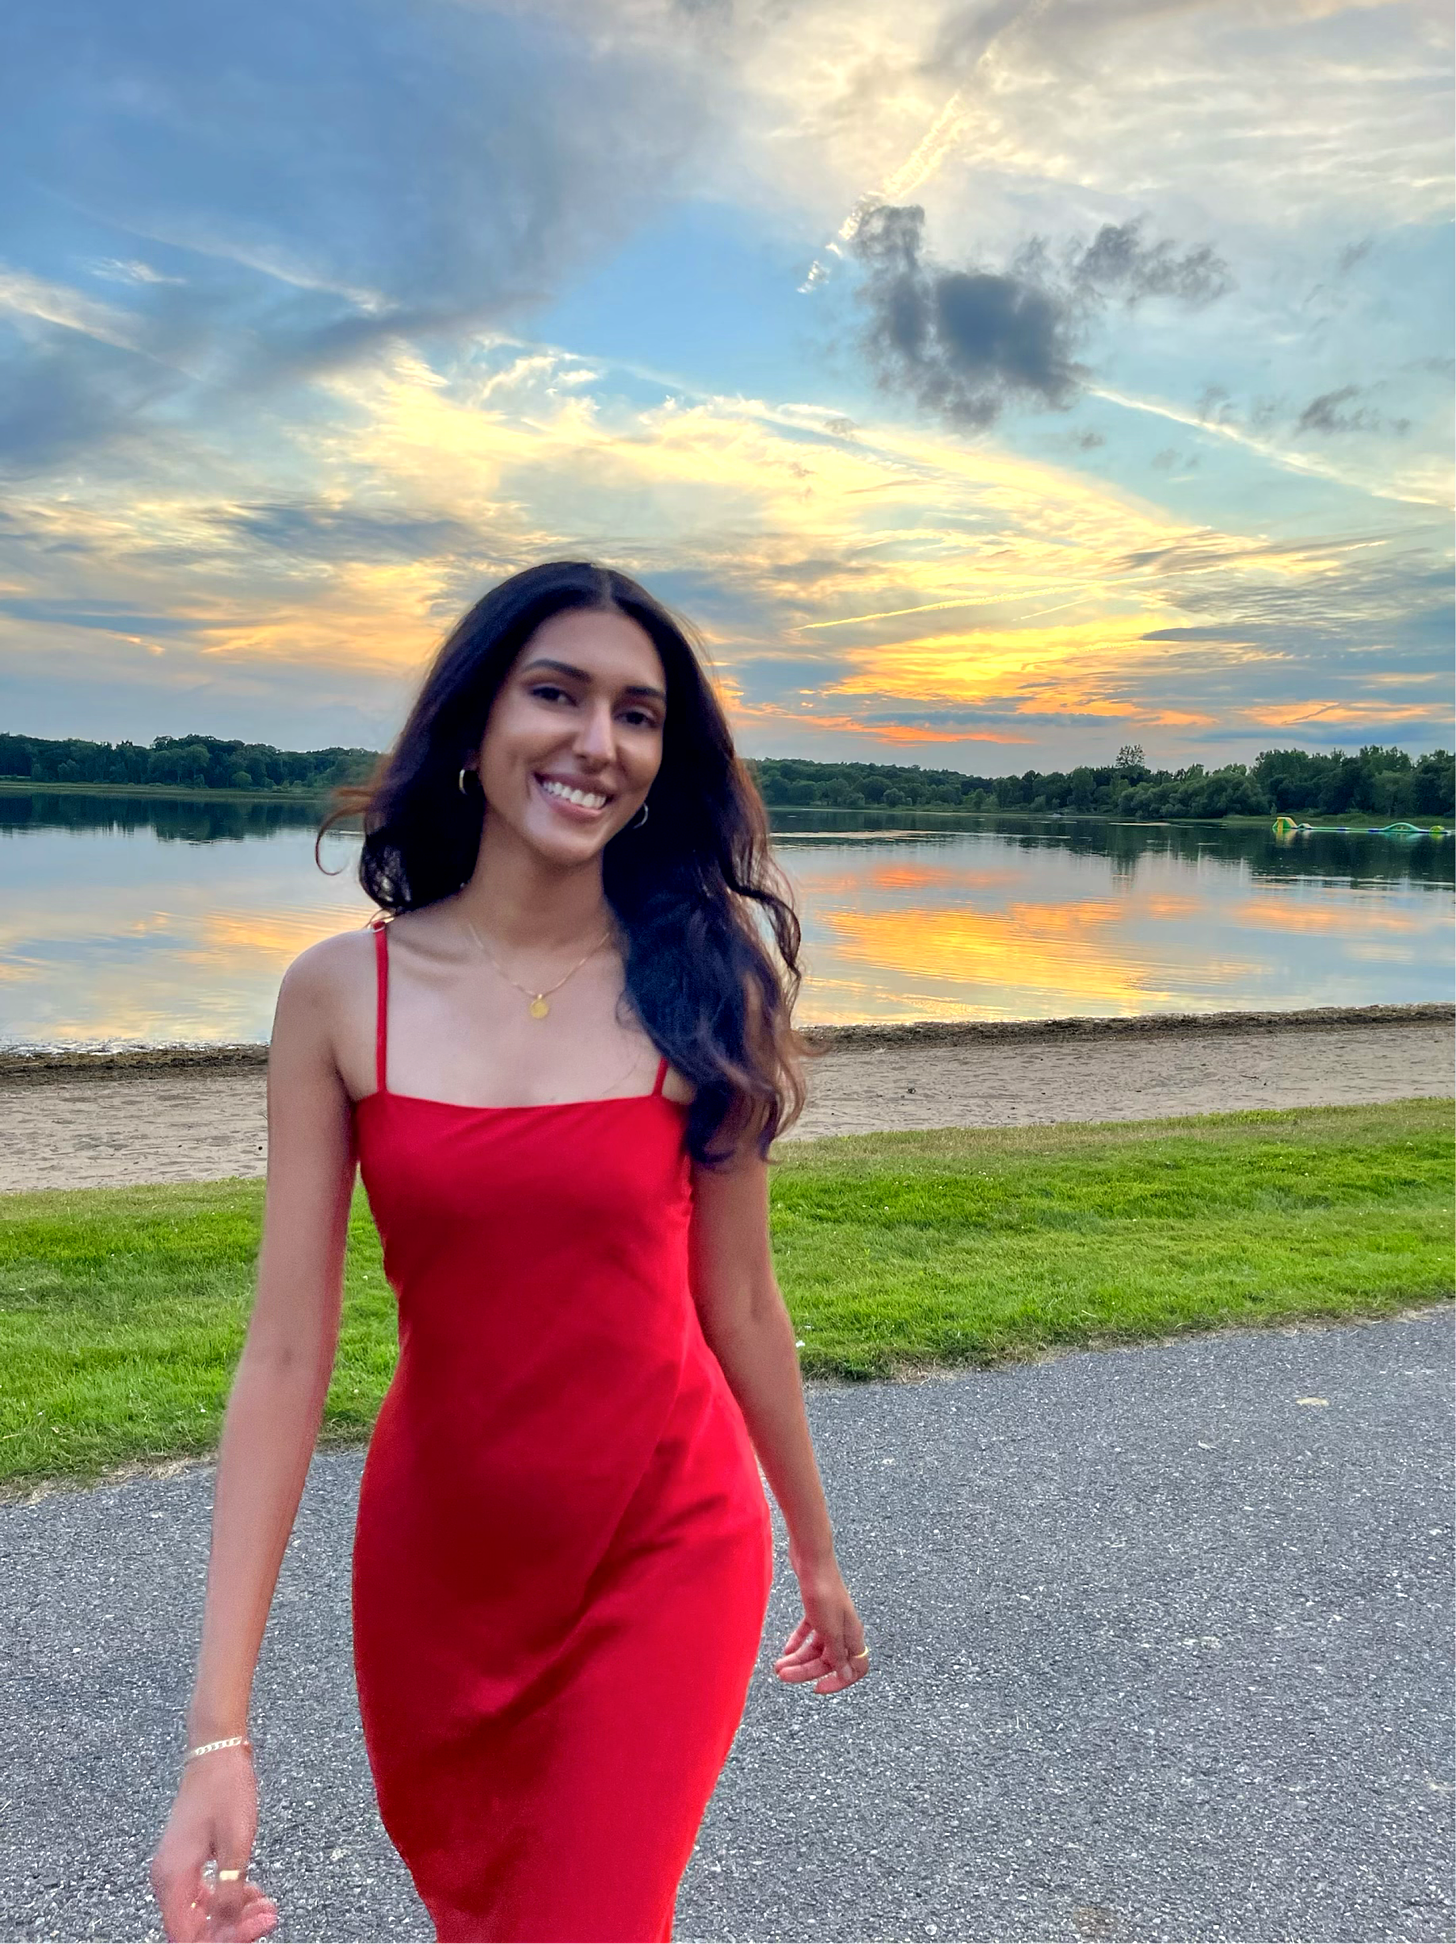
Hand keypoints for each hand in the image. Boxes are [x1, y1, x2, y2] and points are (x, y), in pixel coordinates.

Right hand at [150, 1749, 277, 1943]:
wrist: (216, 1751)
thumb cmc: (225, 1788)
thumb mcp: (237, 1840)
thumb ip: (231, 1887)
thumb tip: (227, 1924)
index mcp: (172, 1879)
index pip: (189, 1937)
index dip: (223, 1939)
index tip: (256, 1926)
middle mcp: (167, 1880)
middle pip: (195, 1929)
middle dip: (233, 1928)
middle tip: (268, 1915)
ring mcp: (176, 1871)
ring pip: (201, 1914)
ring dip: (233, 1915)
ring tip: (266, 1904)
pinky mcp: (186, 1862)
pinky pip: (204, 1895)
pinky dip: (228, 1897)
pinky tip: (253, 1892)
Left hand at [773, 1555, 869, 1694]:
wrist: (812, 1558)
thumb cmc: (824, 1591)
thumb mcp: (830, 1629)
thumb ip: (837, 1653)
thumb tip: (846, 1674)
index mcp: (852, 1635)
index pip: (855, 1668)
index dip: (839, 1682)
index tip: (817, 1688)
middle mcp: (844, 1629)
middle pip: (828, 1660)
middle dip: (806, 1671)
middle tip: (782, 1675)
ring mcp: (830, 1618)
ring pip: (816, 1648)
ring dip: (798, 1659)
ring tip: (778, 1666)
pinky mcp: (817, 1608)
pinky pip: (809, 1632)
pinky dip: (797, 1642)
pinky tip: (785, 1650)